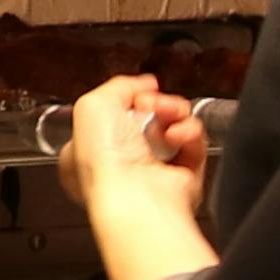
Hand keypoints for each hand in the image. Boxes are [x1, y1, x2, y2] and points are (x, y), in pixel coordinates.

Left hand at [51, 76, 203, 223]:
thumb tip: (144, 85)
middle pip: (148, 116)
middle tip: (151, 104)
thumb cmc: (105, 163)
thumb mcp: (92, 104)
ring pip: (173, 126)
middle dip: (155, 102)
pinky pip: (193, 144)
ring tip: (169, 116)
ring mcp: (154, 170)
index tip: (135, 93)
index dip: (125, 99)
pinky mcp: (183, 177)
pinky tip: (180, 134)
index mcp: (86, 151)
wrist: (138, 194)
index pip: (110, 115)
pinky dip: (190, 133)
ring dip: (174, 113)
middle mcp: (121, 163)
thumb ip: (118, 86)